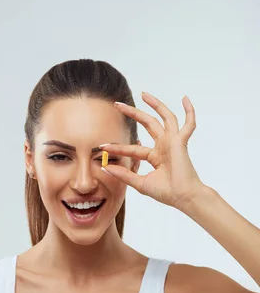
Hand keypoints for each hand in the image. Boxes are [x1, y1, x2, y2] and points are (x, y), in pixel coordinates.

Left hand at [100, 92, 204, 209]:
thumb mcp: (140, 183)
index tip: (103, 146)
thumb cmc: (166, 193)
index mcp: (155, 156)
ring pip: (165, 117)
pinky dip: (189, 111)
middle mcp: (164, 146)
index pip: (133, 148)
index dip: (118, 148)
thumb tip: (105, 167)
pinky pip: (188, 124)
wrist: (183, 197)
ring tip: (144, 94)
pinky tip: (185, 99)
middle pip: (147, 124)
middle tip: (117, 105)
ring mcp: (173, 142)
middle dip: (132, 113)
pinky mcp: (180, 142)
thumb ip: (124, 174)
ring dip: (156, 105)